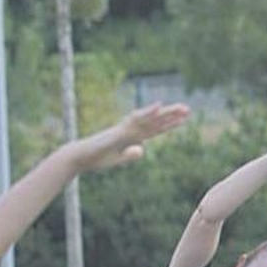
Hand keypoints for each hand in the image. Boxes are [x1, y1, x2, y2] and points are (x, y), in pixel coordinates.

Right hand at [71, 103, 189, 171]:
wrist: (78, 158)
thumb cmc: (95, 159)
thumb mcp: (116, 160)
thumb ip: (129, 155)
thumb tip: (142, 150)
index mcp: (130, 138)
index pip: (153, 130)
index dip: (168, 124)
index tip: (182, 119)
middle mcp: (129, 130)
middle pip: (154, 122)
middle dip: (171, 116)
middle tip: (188, 109)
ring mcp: (124, 129)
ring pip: (149, 119)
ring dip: (165, 113)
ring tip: (181, 108)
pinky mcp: (118, 131)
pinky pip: (135, 120)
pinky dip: (147, 113)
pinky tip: (158, 106)